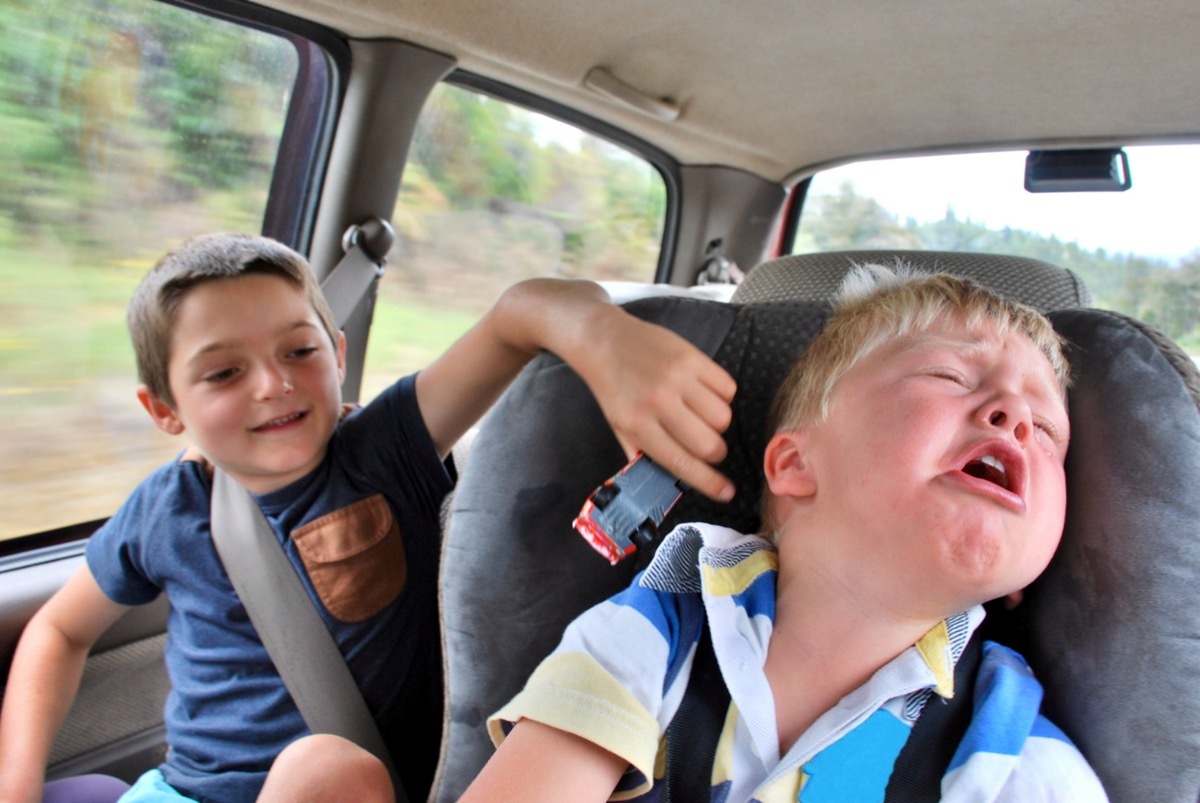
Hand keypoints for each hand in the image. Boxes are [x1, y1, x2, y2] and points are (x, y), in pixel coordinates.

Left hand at [578, 308, 735, 500]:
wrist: (604, 341)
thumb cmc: (613, 388)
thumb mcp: (618, 427)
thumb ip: (643, 454)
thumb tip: (670, 482)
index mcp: (639, 425)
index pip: (682, 463)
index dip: (709, 482)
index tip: (727, 492)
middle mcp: (660, 403)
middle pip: (710, 444)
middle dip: (715, 452)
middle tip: (707, 446)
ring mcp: (679, 378)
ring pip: (723, 417)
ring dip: (718, 423)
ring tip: (701, 414)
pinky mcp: (693, 357)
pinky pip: (728, 388)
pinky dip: (722, 396)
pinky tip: (704, 393)